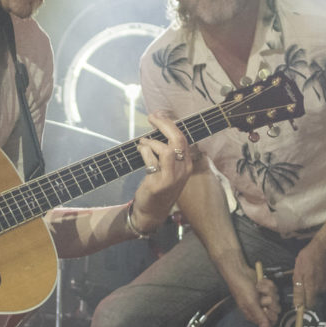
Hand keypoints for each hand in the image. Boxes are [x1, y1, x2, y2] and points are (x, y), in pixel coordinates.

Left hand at [129, 112, 193, 231]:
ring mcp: (171, 178)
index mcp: (186, 165)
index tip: (159, 114)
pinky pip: (151, 161)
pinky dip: (143, 151)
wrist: (152, 212)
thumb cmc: (159, 187)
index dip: (170, 124)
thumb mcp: (170, 170)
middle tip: (152, 116)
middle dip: (164, 124)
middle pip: (177, 140)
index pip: (183, 139)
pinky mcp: (158, 184)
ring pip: (165, 149)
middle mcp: (182, 170)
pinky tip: (139, 150)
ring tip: (143, 142)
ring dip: (151, 142)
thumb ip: (168, 153)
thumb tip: (158, 129)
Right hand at [228, 263, 280, 326]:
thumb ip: (259, 317)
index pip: (271, 321)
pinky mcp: (268, 290)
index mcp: (255, 315)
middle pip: (276, 309)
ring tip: (257, 287)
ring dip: (267, 290)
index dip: (271, 315)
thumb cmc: (241, 288)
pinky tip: (259, 283)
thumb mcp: (250, 304)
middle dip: (269, 301)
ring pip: (276, 298)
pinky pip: (275, 288)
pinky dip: (267, 284)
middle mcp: (261, 308)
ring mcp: (265, 298)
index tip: (266, 308)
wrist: (240, 272)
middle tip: (261, 296)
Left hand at [291, 234, 325, 311]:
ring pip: (317, 294)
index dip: (302, 305)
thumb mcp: (298, 272)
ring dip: (312, 289)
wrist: (323, 248)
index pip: (308, 306)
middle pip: (313, 300)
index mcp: (312, 288)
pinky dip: (317, 284)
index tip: (298, 303)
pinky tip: (314, 274)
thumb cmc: (308, 258)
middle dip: (306, 296)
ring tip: (308, 277)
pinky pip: (321, 287)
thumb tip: (297, 305)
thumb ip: (298, 290)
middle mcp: (321, 290)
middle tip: (302, 284)